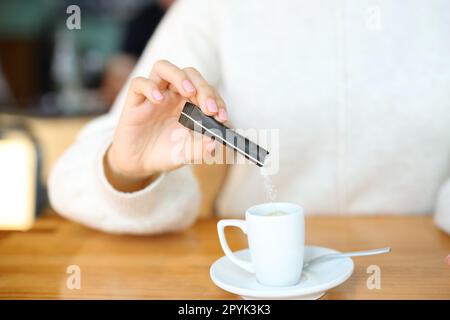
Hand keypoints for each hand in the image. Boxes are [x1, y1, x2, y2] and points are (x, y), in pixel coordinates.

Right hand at [105, 60, 227, 191]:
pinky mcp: (135, 101)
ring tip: (189, 92)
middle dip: (203, 88)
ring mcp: (153, 95)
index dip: (217, 100)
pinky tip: (158, 100)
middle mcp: (172, 95)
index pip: (206, 90)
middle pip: (189, 74)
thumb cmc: (165, 154)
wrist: (140, 165)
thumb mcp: (186, 155)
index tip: (222, 117)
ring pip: (164, 68)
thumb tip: (213, 143)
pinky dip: (150, 87)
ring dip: (179, 77)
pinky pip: (139, 83)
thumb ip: (200, 149)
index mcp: (189, 103)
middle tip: (209, 109)